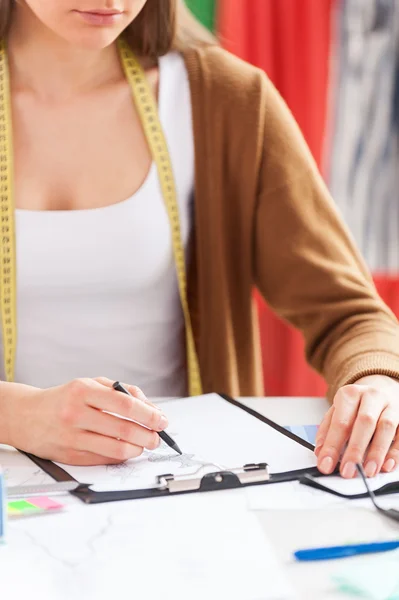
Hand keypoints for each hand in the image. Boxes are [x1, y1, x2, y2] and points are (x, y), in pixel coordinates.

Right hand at [3, 377, 166, 465]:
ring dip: (138, 449)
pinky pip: (105, 459)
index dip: (149, 414)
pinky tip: (127, 449)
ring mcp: (72, 437)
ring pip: (116, 449)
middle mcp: (76, 413)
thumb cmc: (65, 398)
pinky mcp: (70, 456)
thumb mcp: (91, 384)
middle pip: (124, 429)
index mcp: (83, 391)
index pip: (126, 404)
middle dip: (149, 435)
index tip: (162, 420)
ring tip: (144, 444)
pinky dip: (121, 456)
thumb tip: (151, 408)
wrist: (26, 416)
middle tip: (157, 437)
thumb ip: (122, 391)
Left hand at [315, 375, 398, 477]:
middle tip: (347, 471)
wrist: (381, 388)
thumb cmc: (357, 404)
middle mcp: (372, 397)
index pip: (340, 421)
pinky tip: (387, 465)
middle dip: (355, 450)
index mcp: (350, 394)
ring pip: (386, 427)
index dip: (332, 445)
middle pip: (365, 422)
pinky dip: (394, 452)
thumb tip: (321, 453)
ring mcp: (391, 405)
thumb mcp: (337, 410)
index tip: (326, 464)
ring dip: (377, 452)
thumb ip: (327, 430)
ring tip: (368, 471)